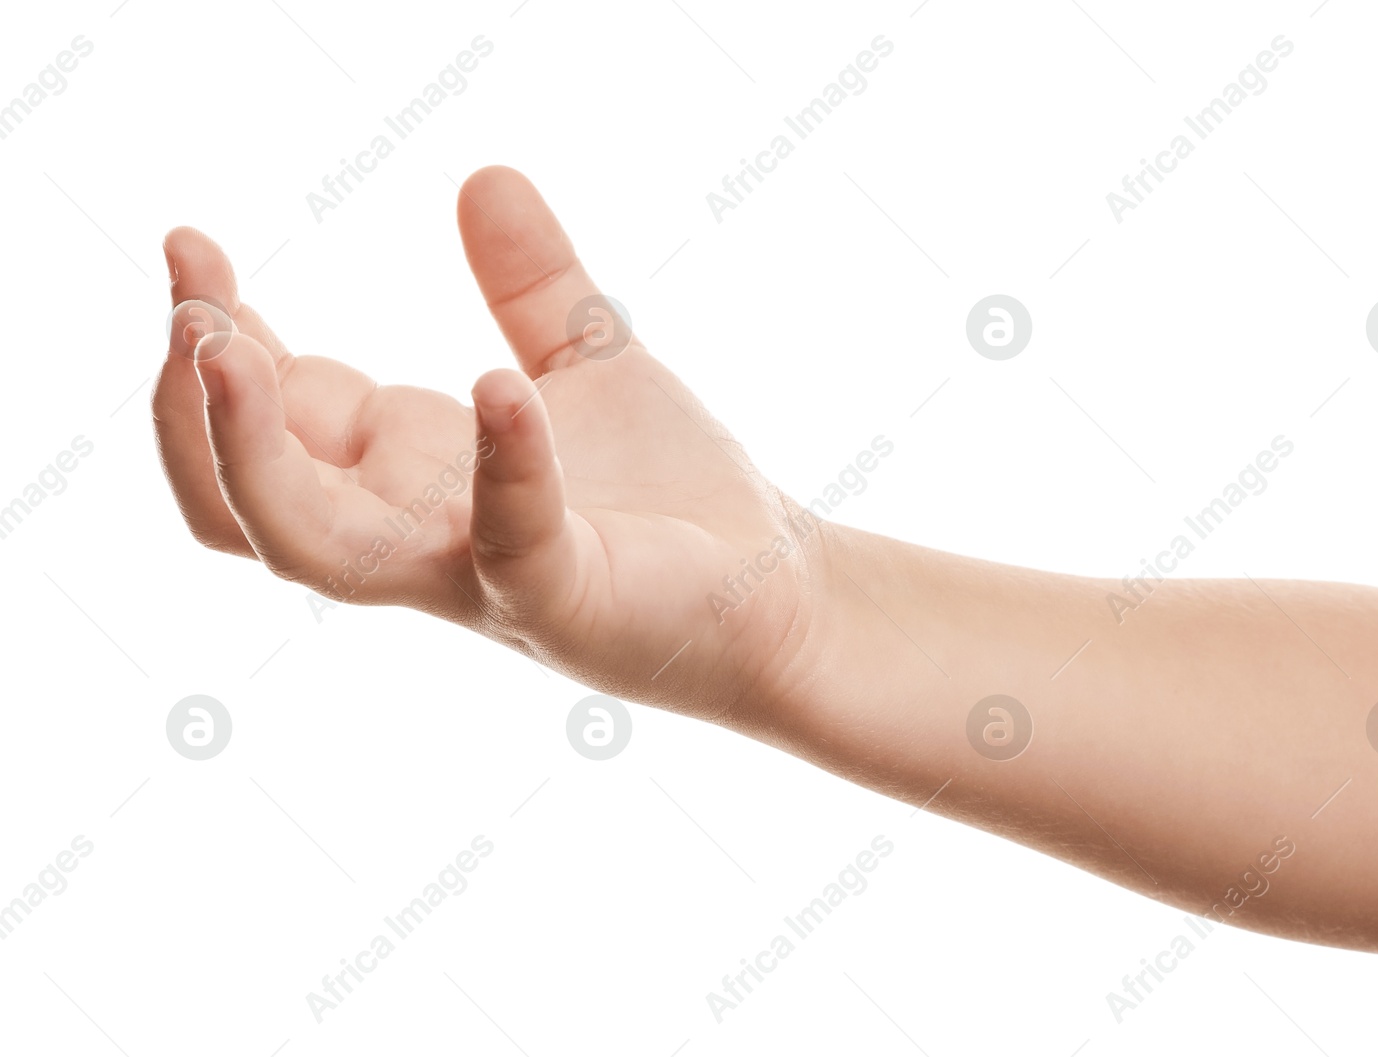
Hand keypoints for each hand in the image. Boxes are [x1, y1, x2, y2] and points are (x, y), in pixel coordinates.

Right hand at [155, 165, 815, 721]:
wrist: (780, 596)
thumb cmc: (671, 496)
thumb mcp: (585, 362)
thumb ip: (529, 283)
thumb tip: (483, 174)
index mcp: (408, 476)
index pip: (270, 416)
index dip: (215, 336)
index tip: (191, 247)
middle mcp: (417, 536)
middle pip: (245, 494)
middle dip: (193, 397)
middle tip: (186, 298)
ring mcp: (478, 575)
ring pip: (309, 545)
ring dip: (249, 451)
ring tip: (225, 346)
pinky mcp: (563, 599)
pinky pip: (510, 539)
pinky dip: (502, 465)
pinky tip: (499, 386)